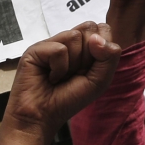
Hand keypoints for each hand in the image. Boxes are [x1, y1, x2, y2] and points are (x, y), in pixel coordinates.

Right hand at [5, 22, 121, 135]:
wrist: (42, 117)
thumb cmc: (69, 100)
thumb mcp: (99, 80)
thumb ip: (109, 57)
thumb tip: (97, 37)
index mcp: (83, 46)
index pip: (102, 29)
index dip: (102, 49)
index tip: (88, 69)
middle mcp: (66, 42)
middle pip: (90, 28)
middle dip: (87, 56)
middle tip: (73, 74)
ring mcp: (50, 44)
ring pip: (74, 36)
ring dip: (72, 63)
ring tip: (61, 76)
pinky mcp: (35, 50)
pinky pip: (58, 49)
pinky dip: (58, 68)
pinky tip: (50, 77)